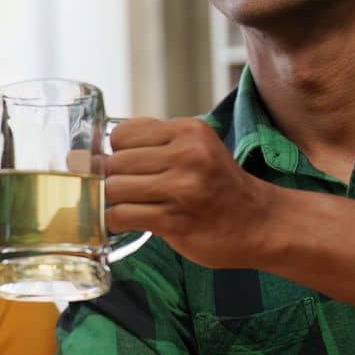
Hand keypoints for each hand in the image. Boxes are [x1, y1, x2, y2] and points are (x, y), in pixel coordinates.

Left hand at [103, 117, 276, 269]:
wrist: (261, 224)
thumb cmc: (219, 186)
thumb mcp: (196, 149)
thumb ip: (154, 144)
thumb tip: (93, 154)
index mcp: (189, 131)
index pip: (122, 134)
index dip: (117, 152)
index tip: (128, 166)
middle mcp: (188, 155)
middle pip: (115, 163)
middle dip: (113, 179)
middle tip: (127, 191)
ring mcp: (183, 189)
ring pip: (114, 189)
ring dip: (113, 202)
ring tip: (128, 206)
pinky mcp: (175, 221)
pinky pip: (122, 216)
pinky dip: (115, 222)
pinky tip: (126, 223)